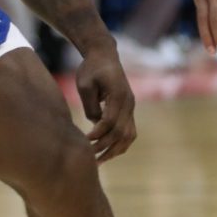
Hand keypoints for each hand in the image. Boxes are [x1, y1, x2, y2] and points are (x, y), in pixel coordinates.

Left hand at [73, 44, 135, 162]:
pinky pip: (129, 132)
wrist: (104, 56)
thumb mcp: (84, 84)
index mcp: (119, 94)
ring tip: (99, 161)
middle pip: (121, 132)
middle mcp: (129, 103)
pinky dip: (120, 144)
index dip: (98, 134)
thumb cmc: (91, 68)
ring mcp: (131, 107)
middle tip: (88, 155)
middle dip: (105, 146)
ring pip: (129, 136)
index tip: (84, 140)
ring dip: (115, 150)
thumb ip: (90, 105)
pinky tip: (107, 152)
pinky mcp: (129, 110)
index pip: (110, 121)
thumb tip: (95, 124)